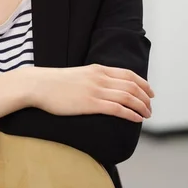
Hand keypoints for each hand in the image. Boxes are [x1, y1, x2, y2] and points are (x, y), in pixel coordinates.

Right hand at [27, 64, 153, 122]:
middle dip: (145, 97)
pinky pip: (118, 109)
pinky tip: (137, 119)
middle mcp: (100, 78)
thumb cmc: (53, 83)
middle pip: (132, 86)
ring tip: (147, 114)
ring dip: (141, 106)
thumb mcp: (77, 75)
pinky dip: (131, 114)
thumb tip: (101, 88)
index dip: (143, 83)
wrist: (38, 85)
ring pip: (128, 97)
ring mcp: (96, 90)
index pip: (128, 74)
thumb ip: (91, 79)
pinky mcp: (90, 104)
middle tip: (150, 107)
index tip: (150, 92)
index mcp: (97, 69)